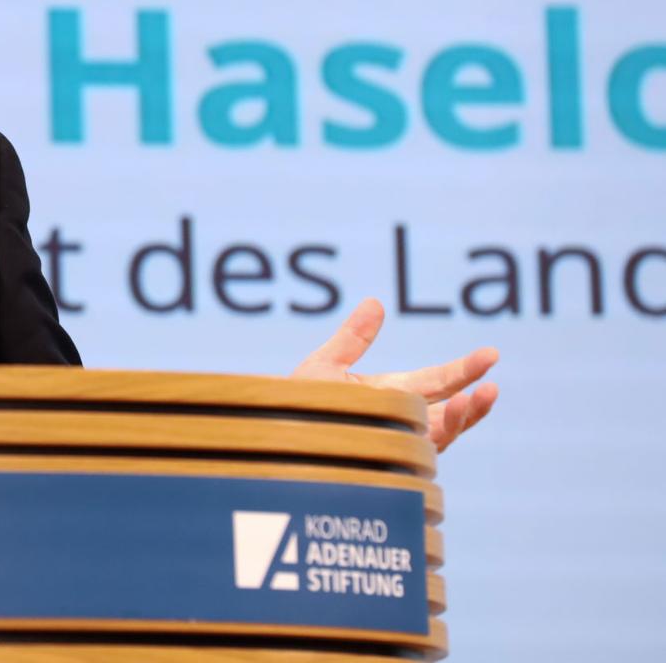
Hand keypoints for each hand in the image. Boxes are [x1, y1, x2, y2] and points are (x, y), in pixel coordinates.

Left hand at [292, 297, 498, 452]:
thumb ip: (352, 339)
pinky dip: (433, 439)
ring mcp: (394, 443)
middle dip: (472, 397)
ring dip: (461, 418)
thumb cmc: (296, 404)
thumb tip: (375, 302)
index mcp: (392, 394)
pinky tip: (444, 422)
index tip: (491, 355)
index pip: (437, 381)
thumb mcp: (324, 366)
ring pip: (440, 435)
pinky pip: (416, 453)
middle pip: (447, 409)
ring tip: (476, 399)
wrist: (272, 439)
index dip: (464, 369)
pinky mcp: (383, 462)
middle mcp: (400, 420)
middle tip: (492, 382)